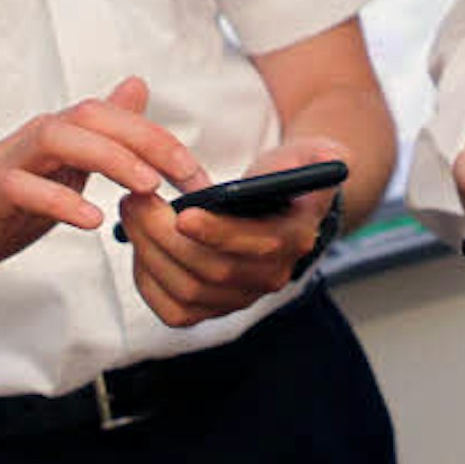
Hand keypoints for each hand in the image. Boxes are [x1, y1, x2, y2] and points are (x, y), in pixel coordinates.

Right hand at [0, 76, 201, 304]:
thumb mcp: (59, 174)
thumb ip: (98, 138)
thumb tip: (137, 89)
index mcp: (56, 138)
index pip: (114, 118)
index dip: (161, 139)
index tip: (199, 175)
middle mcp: (32, 141)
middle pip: (91, 116)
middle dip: (146, 140)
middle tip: (187, 176)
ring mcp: (3, 167)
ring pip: (55, 138)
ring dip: (108, 158)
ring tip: (146, 187)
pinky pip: (16, 188)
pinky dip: (55, 199)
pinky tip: (90, 220)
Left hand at [118, 136, 349, 327]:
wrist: (276, 205)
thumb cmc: (286, 175)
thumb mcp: (308, 153)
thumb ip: (320, 153)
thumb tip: (332, 160)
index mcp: (295, 239)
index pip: (257, 246)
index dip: (219, 234)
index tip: (185, 214)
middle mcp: (271, 277)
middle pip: (212, 273)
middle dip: (167, 237)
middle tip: (137, 200)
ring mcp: (240, 298)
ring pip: (187, 293)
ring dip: (150, 253)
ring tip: (132, 211)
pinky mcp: (212, 308)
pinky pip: (174, 311)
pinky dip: (148, 281)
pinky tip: (138, 245)